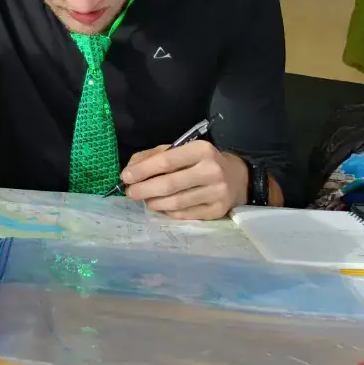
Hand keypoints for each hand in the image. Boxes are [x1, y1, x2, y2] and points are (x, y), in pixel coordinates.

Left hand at [121, 140, 248, 220]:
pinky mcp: (217, 211)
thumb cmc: (201, 161)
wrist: (238, 178)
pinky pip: (184, 214)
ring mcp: (216, 193)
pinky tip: (162, 207)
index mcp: (201, 150)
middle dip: (143, 189)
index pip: (165, 162)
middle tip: (130, 193)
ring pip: (175, 203)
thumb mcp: (181, 150)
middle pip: (168, 184)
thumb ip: (154, 156)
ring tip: (145, 200)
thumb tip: (130, 169)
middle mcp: (211, 171)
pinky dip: (168, 212)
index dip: (142, 170)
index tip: (125, 177)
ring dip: (153, 203)